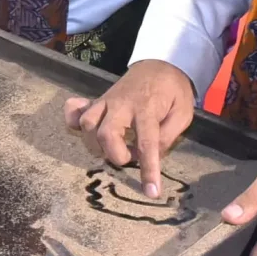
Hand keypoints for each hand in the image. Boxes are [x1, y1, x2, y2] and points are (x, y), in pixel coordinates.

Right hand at [63, 58, 197, 199]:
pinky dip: (73, 121)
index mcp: (147, 108)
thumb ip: (168, 135)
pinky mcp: (98, 101)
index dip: (148, 170)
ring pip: (87, 124)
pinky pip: (76, 111)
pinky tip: (83, 131)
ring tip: (114, 147)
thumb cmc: (173, 91)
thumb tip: (152, 155)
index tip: (151, 193)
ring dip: (97, 144)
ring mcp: (106, 101)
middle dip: (115, 155)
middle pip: (105, 134)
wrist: (160, 62)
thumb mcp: (183, 112)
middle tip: (130, 156)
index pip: (147, 143)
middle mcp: (121, 105)